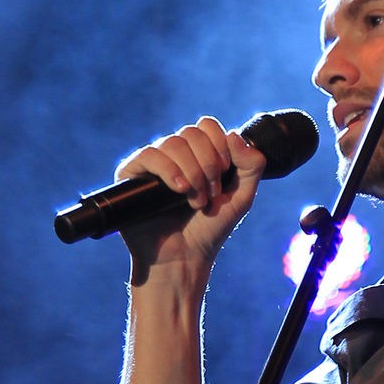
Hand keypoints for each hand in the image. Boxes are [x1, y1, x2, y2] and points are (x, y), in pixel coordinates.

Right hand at [115, 115, 265, 271]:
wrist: (184, 257)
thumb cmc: (210, 229)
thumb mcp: (241, 198)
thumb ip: (251, 166)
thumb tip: (234, 134)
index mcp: (199, 154)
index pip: (207, 126)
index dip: (219, 145)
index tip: (224, 174)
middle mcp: (175, 154)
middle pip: (192, 133)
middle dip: (208, 164)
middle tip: (211, 194)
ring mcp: (154, 163)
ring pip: (173, 143)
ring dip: (192, 173)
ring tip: (195, 201)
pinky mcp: (132, 174)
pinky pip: (149, 155)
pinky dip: (169, 170)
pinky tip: (179, 189)